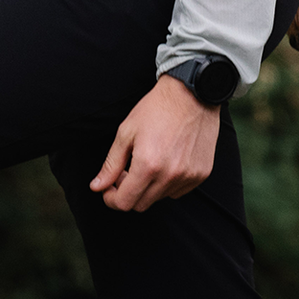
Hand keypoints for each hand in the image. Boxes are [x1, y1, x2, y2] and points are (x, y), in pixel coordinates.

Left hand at [90, 74, 220, 212]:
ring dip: (149, 188)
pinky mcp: (201, 173)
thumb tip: (97, 186)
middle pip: (141, 204)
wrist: (192, 93)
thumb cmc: (157, 108)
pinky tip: (166, 162)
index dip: (111, 198)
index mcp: (148, 166)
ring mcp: (188, 176)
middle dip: (128, 192)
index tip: (108, 189)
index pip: (124, 203)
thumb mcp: (126, 133)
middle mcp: (170, 175)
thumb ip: (111, 164)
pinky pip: (178, 191)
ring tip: (148, 163)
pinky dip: (168, 183)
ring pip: (160, 198)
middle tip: (126, 171)